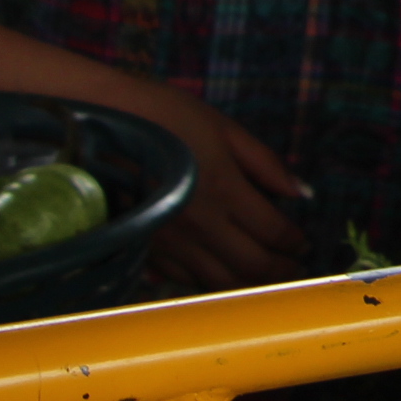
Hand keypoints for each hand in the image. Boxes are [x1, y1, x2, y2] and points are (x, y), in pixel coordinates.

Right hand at [146, 88, 309, 289]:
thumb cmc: (165, 116)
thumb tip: (303, 194)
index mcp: (224, 190)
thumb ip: (266, 164)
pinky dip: (208, 281)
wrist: (96, 125)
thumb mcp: (223, 128)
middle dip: (280, 270)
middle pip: (251, 264)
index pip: (273, 232)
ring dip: (249, 284)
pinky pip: (183, 279)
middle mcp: (199, 224)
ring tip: (265, 277)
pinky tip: (220, 272)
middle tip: (294, 267)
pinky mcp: (144, 249)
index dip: (295, 242)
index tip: (304, 242)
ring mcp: (169, 242)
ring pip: (219, 280)